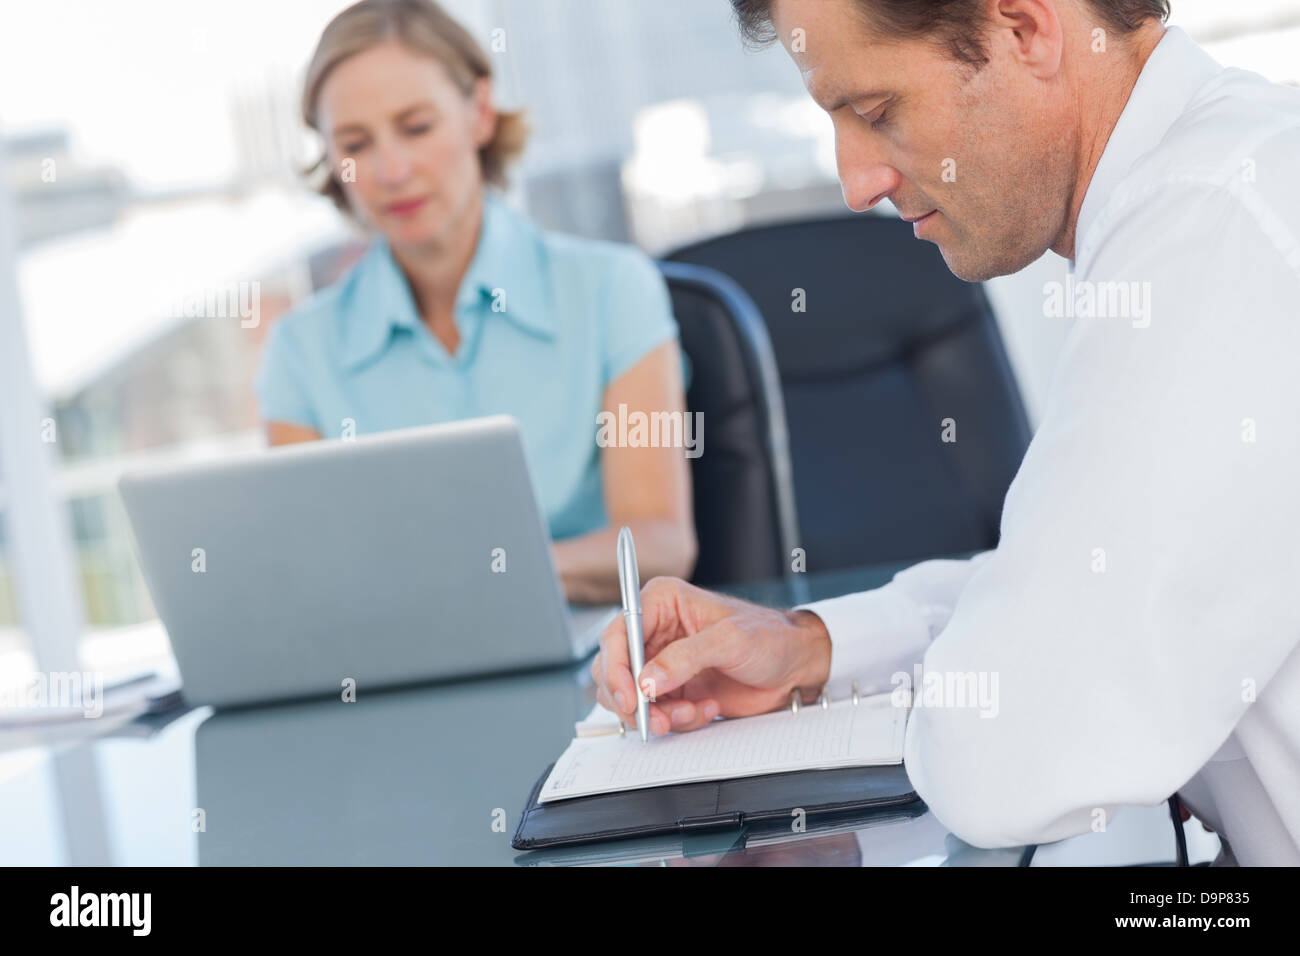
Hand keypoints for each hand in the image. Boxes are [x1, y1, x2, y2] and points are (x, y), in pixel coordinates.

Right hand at [589, 576, 831, 735]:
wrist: (794, 667)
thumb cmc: (769, 637)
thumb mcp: (729, 640)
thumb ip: (685, 658)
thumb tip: (647, 680)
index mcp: (661, 603)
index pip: (618, 634)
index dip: (616, 669)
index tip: (630, 698)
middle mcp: (655, 631)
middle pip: (614, 670)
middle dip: (634, 700)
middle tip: (657, 718)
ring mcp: (661, 663)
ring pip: (630, 697)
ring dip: (657, 714)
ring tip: (691, 712)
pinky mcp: (672, 690)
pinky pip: (654, 713)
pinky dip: (675, 720)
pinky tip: (706, 709)